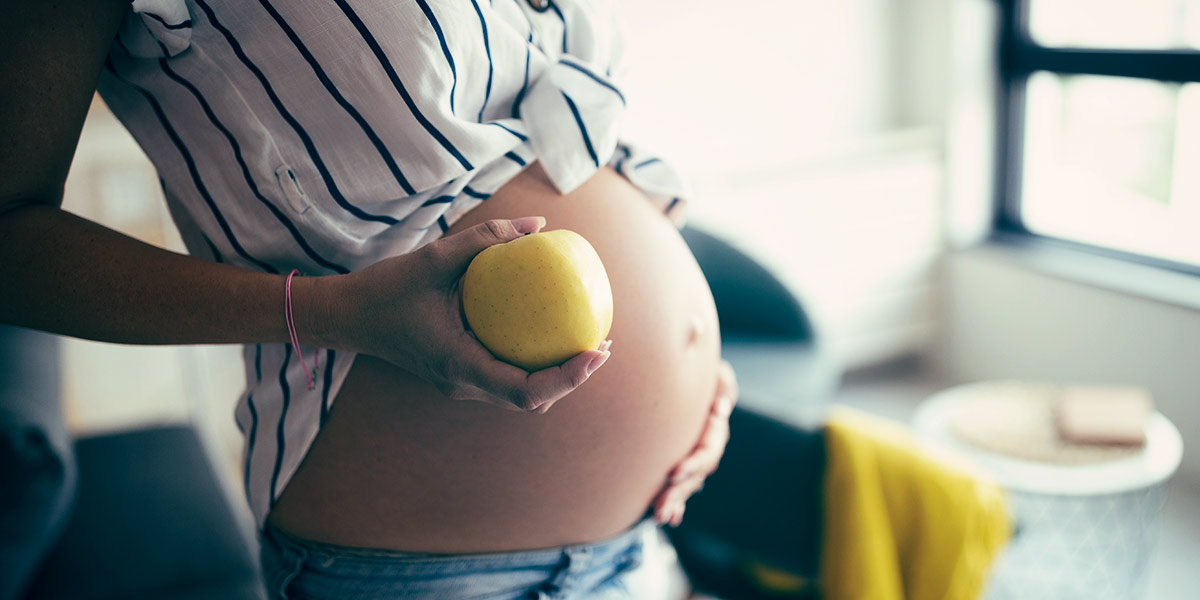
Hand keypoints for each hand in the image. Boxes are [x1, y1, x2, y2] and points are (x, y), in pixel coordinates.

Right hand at [331, 216, 611, 412]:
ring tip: (588, 343)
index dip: (568, 378)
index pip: (525, 391)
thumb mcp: (435, 255)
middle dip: (573, 379)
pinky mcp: (460, 375)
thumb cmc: (387, 287)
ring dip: (557, 377)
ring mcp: (461, 385)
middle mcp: (462, 384)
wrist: (348, 317)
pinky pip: (507, 379)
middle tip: (604, 344)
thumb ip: (486, 238)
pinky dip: (535, 366)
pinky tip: (551, 333)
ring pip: (521, 396)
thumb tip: (540, 225)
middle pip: (531, 400)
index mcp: (458, 365)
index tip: (596, 351)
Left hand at [652, 359, 736, 525]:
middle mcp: (708, 448)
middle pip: (697, 476)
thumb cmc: (703, 373)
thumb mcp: (717, 372)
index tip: (674, 474)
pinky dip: (677, 502)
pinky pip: (681, 486)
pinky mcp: (683, 463)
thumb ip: (723, 384)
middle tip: (661, 508)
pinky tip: (669, 518)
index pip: (707, 451)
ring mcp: (696, 458)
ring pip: (688, 485)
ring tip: (662, 517)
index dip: (693, 464)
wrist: (687, 379)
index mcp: (716, 429)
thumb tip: (721, 409)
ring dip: (675, 502)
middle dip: (680, 493)